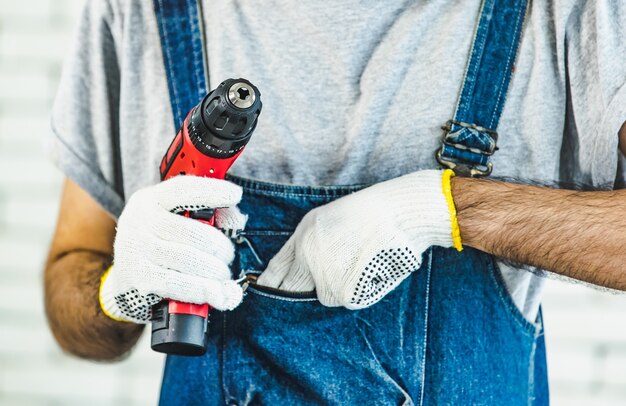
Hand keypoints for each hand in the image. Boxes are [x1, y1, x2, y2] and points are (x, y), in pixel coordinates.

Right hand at [99, 176, 246, 322]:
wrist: (124, 276)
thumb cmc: (162, 241)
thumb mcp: (177, 218)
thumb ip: (209, 214)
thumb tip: (235, 219)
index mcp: (151, 200)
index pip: (183, 190)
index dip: (212, 191)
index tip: (235, 194)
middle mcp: (140, 221)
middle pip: (191, 231)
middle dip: (219, 246)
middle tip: (229, 255)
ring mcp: (135, 250)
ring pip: (186, 259)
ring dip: (214, 270)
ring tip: (223, 274)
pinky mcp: (138, 277)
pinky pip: (176, 284)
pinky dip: (201, 289)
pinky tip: (215, 293)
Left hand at [257, 170, 458, 308]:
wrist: (398, 216)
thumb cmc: (362, 213)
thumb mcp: (320, 219)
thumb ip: (300, 246)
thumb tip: (283, 272)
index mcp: (302, 241)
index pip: (276, 271)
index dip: (269, 283)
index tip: (266, 291)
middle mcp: (311, 261)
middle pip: (292, 291)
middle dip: (297, 289)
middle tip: (318, 279)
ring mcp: (329, 279)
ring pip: (322, 296)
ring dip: (331, 287)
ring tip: (353, 264)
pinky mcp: (349, 293)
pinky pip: (343, 299)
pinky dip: (351, 290)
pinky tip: (364, 271)